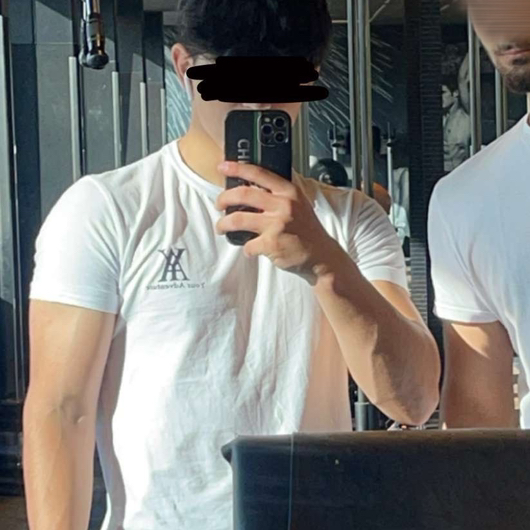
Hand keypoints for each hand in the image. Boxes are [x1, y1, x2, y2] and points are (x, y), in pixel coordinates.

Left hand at [215, 161, 341, 282]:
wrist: (321, 255)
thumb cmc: (307, 230)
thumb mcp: (298, 204)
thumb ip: (278, 194)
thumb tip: (251, 188)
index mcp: (288, 192)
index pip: (258, 173)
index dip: (237, 168)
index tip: (223, 167)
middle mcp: (282, 205)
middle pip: (242, 194)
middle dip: (223, 199)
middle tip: (219, 204)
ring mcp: (276, 225)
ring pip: (237, 219)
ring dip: (223, 224)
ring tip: (222, 227)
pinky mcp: (271, 244)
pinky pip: (247, 245)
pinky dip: (246, 248)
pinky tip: (250, 248)